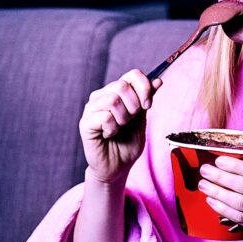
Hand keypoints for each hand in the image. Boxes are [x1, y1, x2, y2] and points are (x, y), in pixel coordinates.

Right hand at [78, 69, 161, 183]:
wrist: (118, 167)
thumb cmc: (128, 142)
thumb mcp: (142, 118)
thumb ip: (147, 99)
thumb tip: (158, 80)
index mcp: (116, 91)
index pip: (133, 74)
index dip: (144, 88)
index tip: (148, 106)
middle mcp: (102, 95)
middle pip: (122, 85)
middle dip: (134, 106)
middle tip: (130, 121)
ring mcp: (91, 108)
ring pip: (113, 99)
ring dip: (123, 118)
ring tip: (119, 128)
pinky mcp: (85, 123)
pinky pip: (105, 117)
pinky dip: (113, 128)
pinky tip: (109, 135)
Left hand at [198, 156, 242, 241]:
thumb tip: (227, 164)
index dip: (236, 166)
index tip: (218, 161)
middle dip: (221, 177)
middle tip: (205, 170)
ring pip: (241, 202)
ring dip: (218, 192)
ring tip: (204, 185)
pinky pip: (241, 218)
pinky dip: (223, 209)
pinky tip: (212, 201)